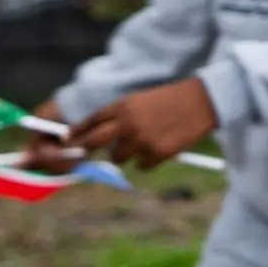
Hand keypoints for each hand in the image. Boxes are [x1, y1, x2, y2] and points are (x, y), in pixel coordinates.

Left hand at [62, 76, 219, 170]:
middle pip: (94, 142)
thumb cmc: (170, 100)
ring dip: (127, 154)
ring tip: (146, 141)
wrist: (201, 102)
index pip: (91, 121)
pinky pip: (141, 166)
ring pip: (118, 158)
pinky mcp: (156, 154)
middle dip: (89, 149)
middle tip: (88, 153)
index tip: (66, 140)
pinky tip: (161, 146)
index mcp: (123, 106)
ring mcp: (141, 140)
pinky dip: (148, 160)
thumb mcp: (141, 101)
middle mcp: (127, 123)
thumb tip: (101, 136)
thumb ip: (120, 116)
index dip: (77, 131)